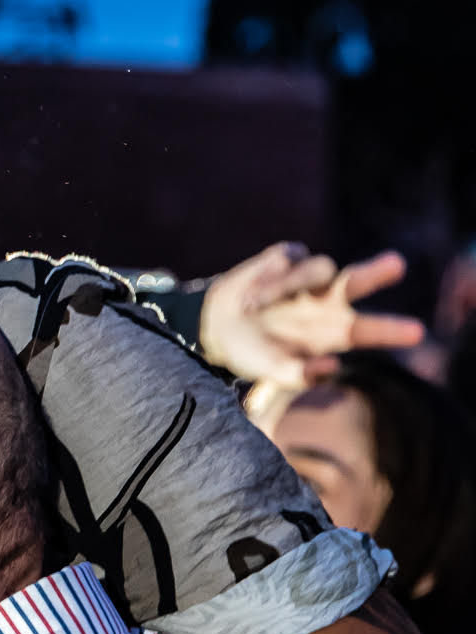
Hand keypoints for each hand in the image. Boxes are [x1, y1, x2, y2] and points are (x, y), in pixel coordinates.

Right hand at [199, 243, 424, 386]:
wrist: (215, 327)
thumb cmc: (255, 354)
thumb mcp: (273, 371)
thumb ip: (298, 375)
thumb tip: (331, 366)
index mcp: (335, 332)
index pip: (370, 328)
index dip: (392, 330)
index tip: (417, 333)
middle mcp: (328, 301)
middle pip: (359, 281)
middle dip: (377, 272)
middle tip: (396, 266)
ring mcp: (308, 278)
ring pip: (319, 268)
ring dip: (291, 285)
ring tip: (255, 306)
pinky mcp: (286, 258)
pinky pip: (286, 261)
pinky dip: (268, 279)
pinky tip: (251, 295)